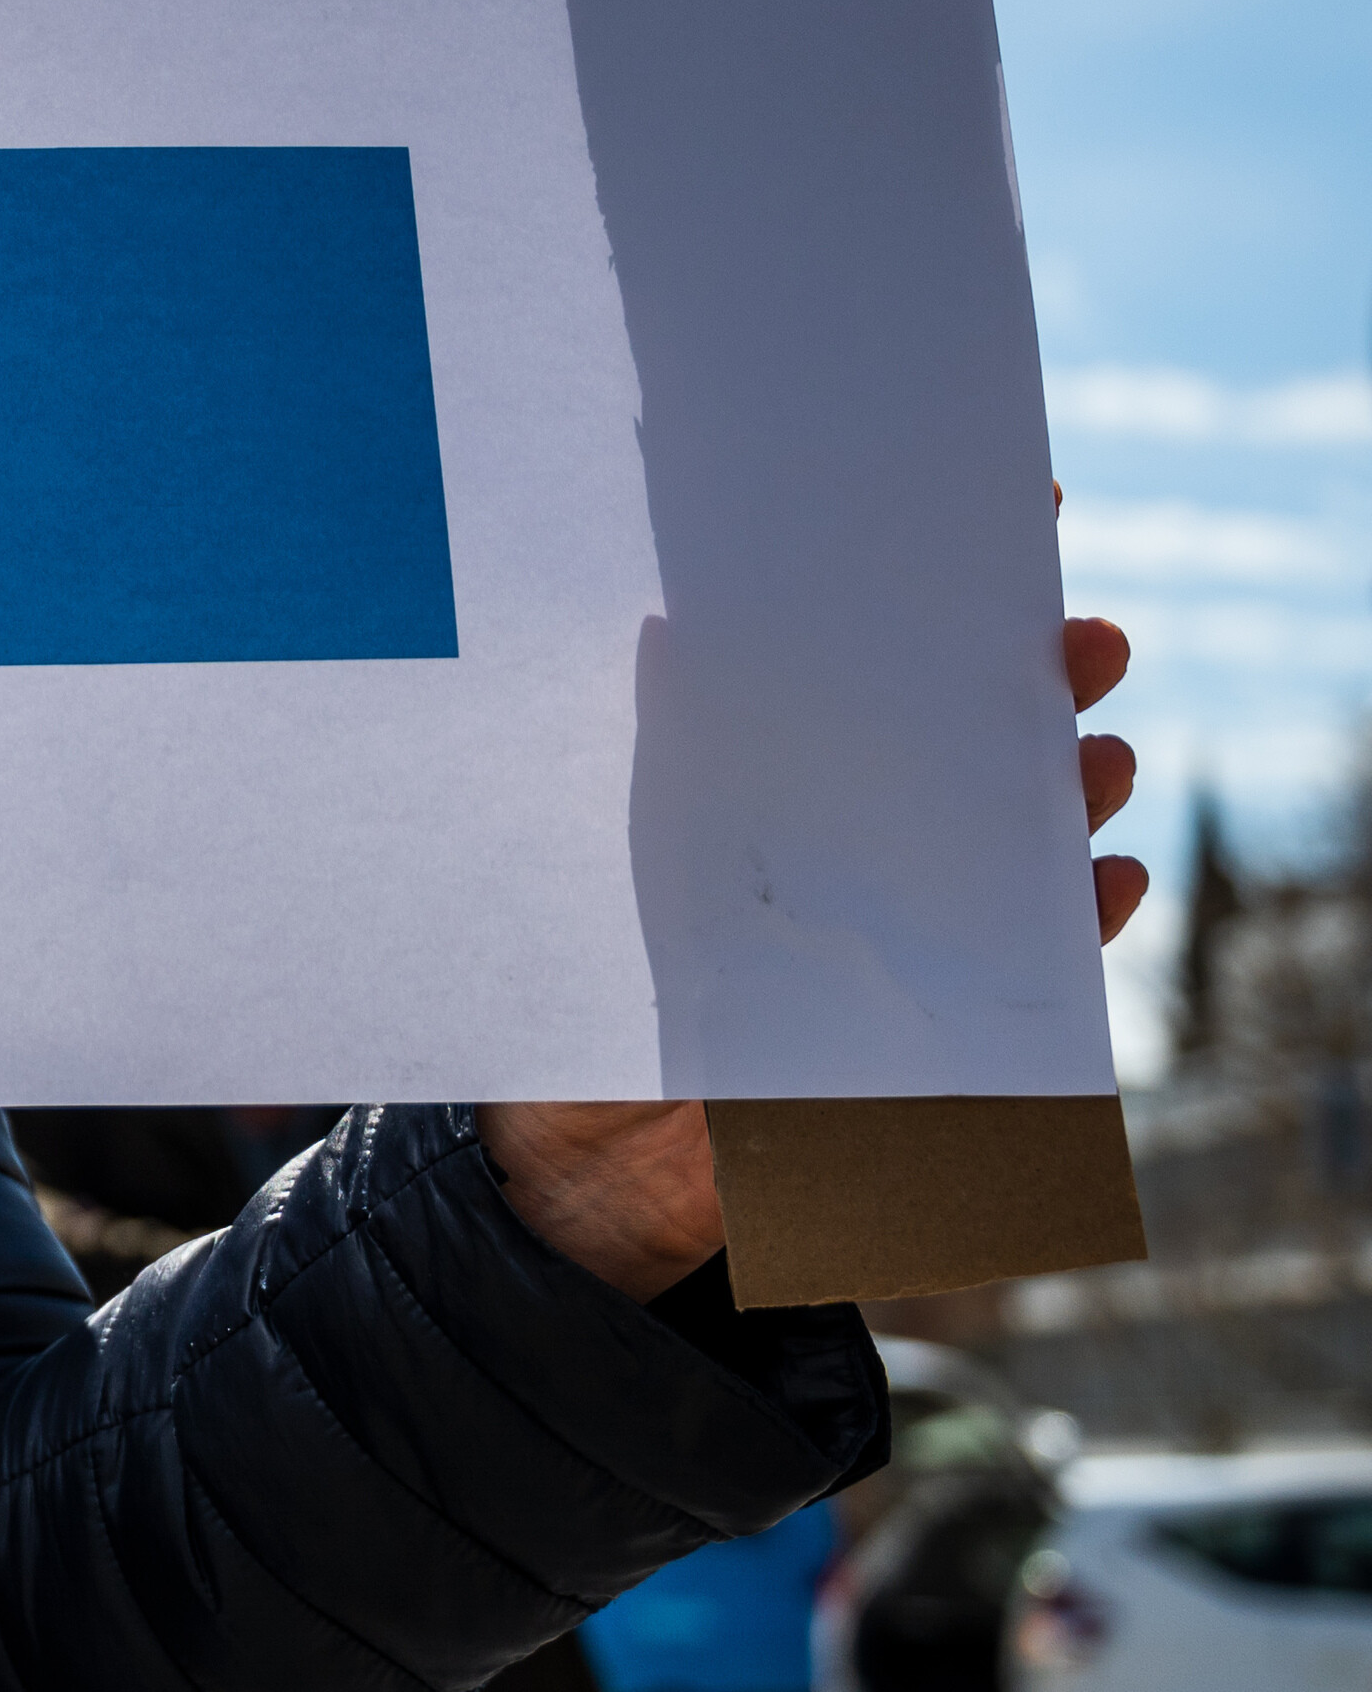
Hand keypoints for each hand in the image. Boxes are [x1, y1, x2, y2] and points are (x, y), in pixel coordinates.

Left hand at [479, 613, 1146, 1300]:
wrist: (587, 1170)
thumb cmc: (585, 999)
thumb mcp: (615, 871)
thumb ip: (653, 762)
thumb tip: (665, 632)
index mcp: (779, 786)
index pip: (866, 676)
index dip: (938, 603)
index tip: (1011, 522)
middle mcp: (850, 844)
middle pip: (962, 747)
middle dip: (1035, 689)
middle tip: (1084, 638)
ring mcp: (899, 931)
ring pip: (1016, 849)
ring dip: (1071, 798)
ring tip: (1099, 757)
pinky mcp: (931, 1029)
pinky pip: (1029, 974)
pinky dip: (1077, 927)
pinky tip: (1107, 882)